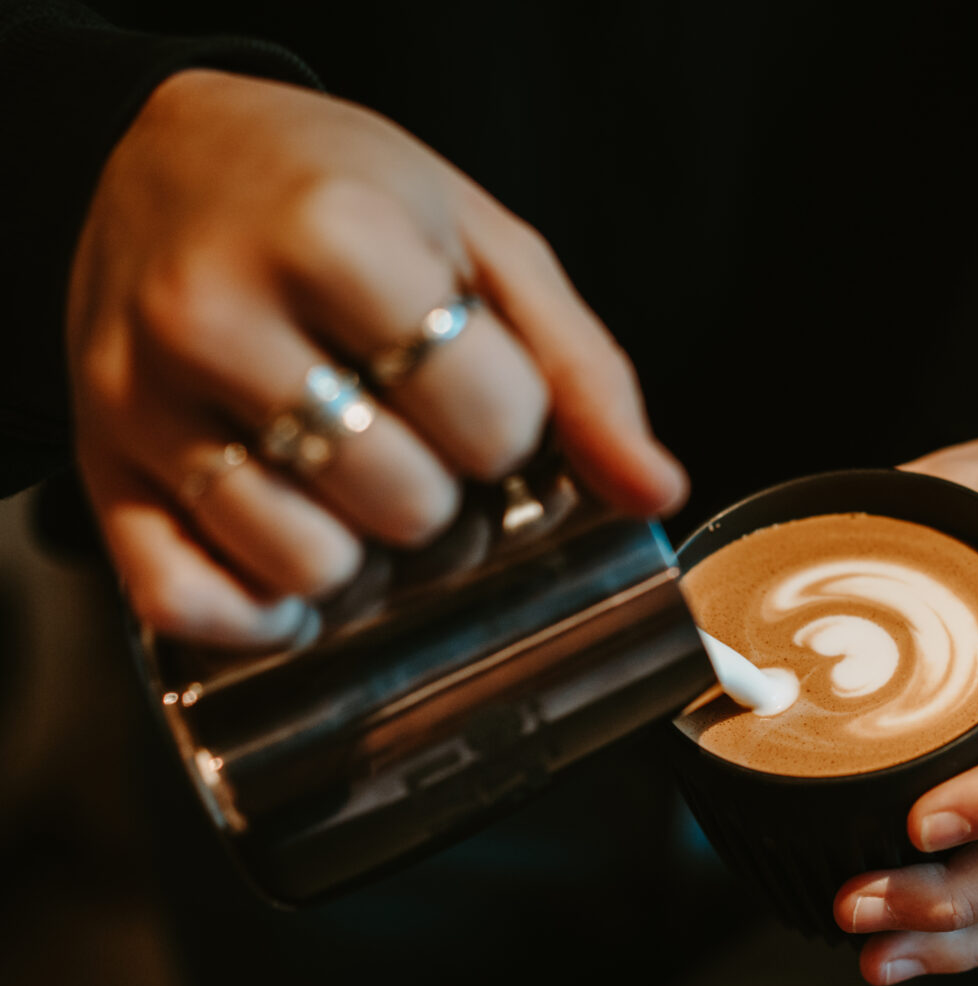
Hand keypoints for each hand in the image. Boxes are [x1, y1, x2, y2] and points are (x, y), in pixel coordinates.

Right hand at [68, 70, 685, 646]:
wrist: (167, 158)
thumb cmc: (343, 196)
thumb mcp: (484, 243)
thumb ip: (581, 370)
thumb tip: (655, 490)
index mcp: (333, 236)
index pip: (491, 418)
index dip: (513, 422)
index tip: (480, 382)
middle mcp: (218, 316)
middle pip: (408, 504)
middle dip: (446, 489)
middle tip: (417, 433)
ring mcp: (145, 400)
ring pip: (309, 566)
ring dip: (365, 554)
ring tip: (354, 480)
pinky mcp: (101, 468)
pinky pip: (185, 601)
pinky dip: (257, 613)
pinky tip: (291, 564)